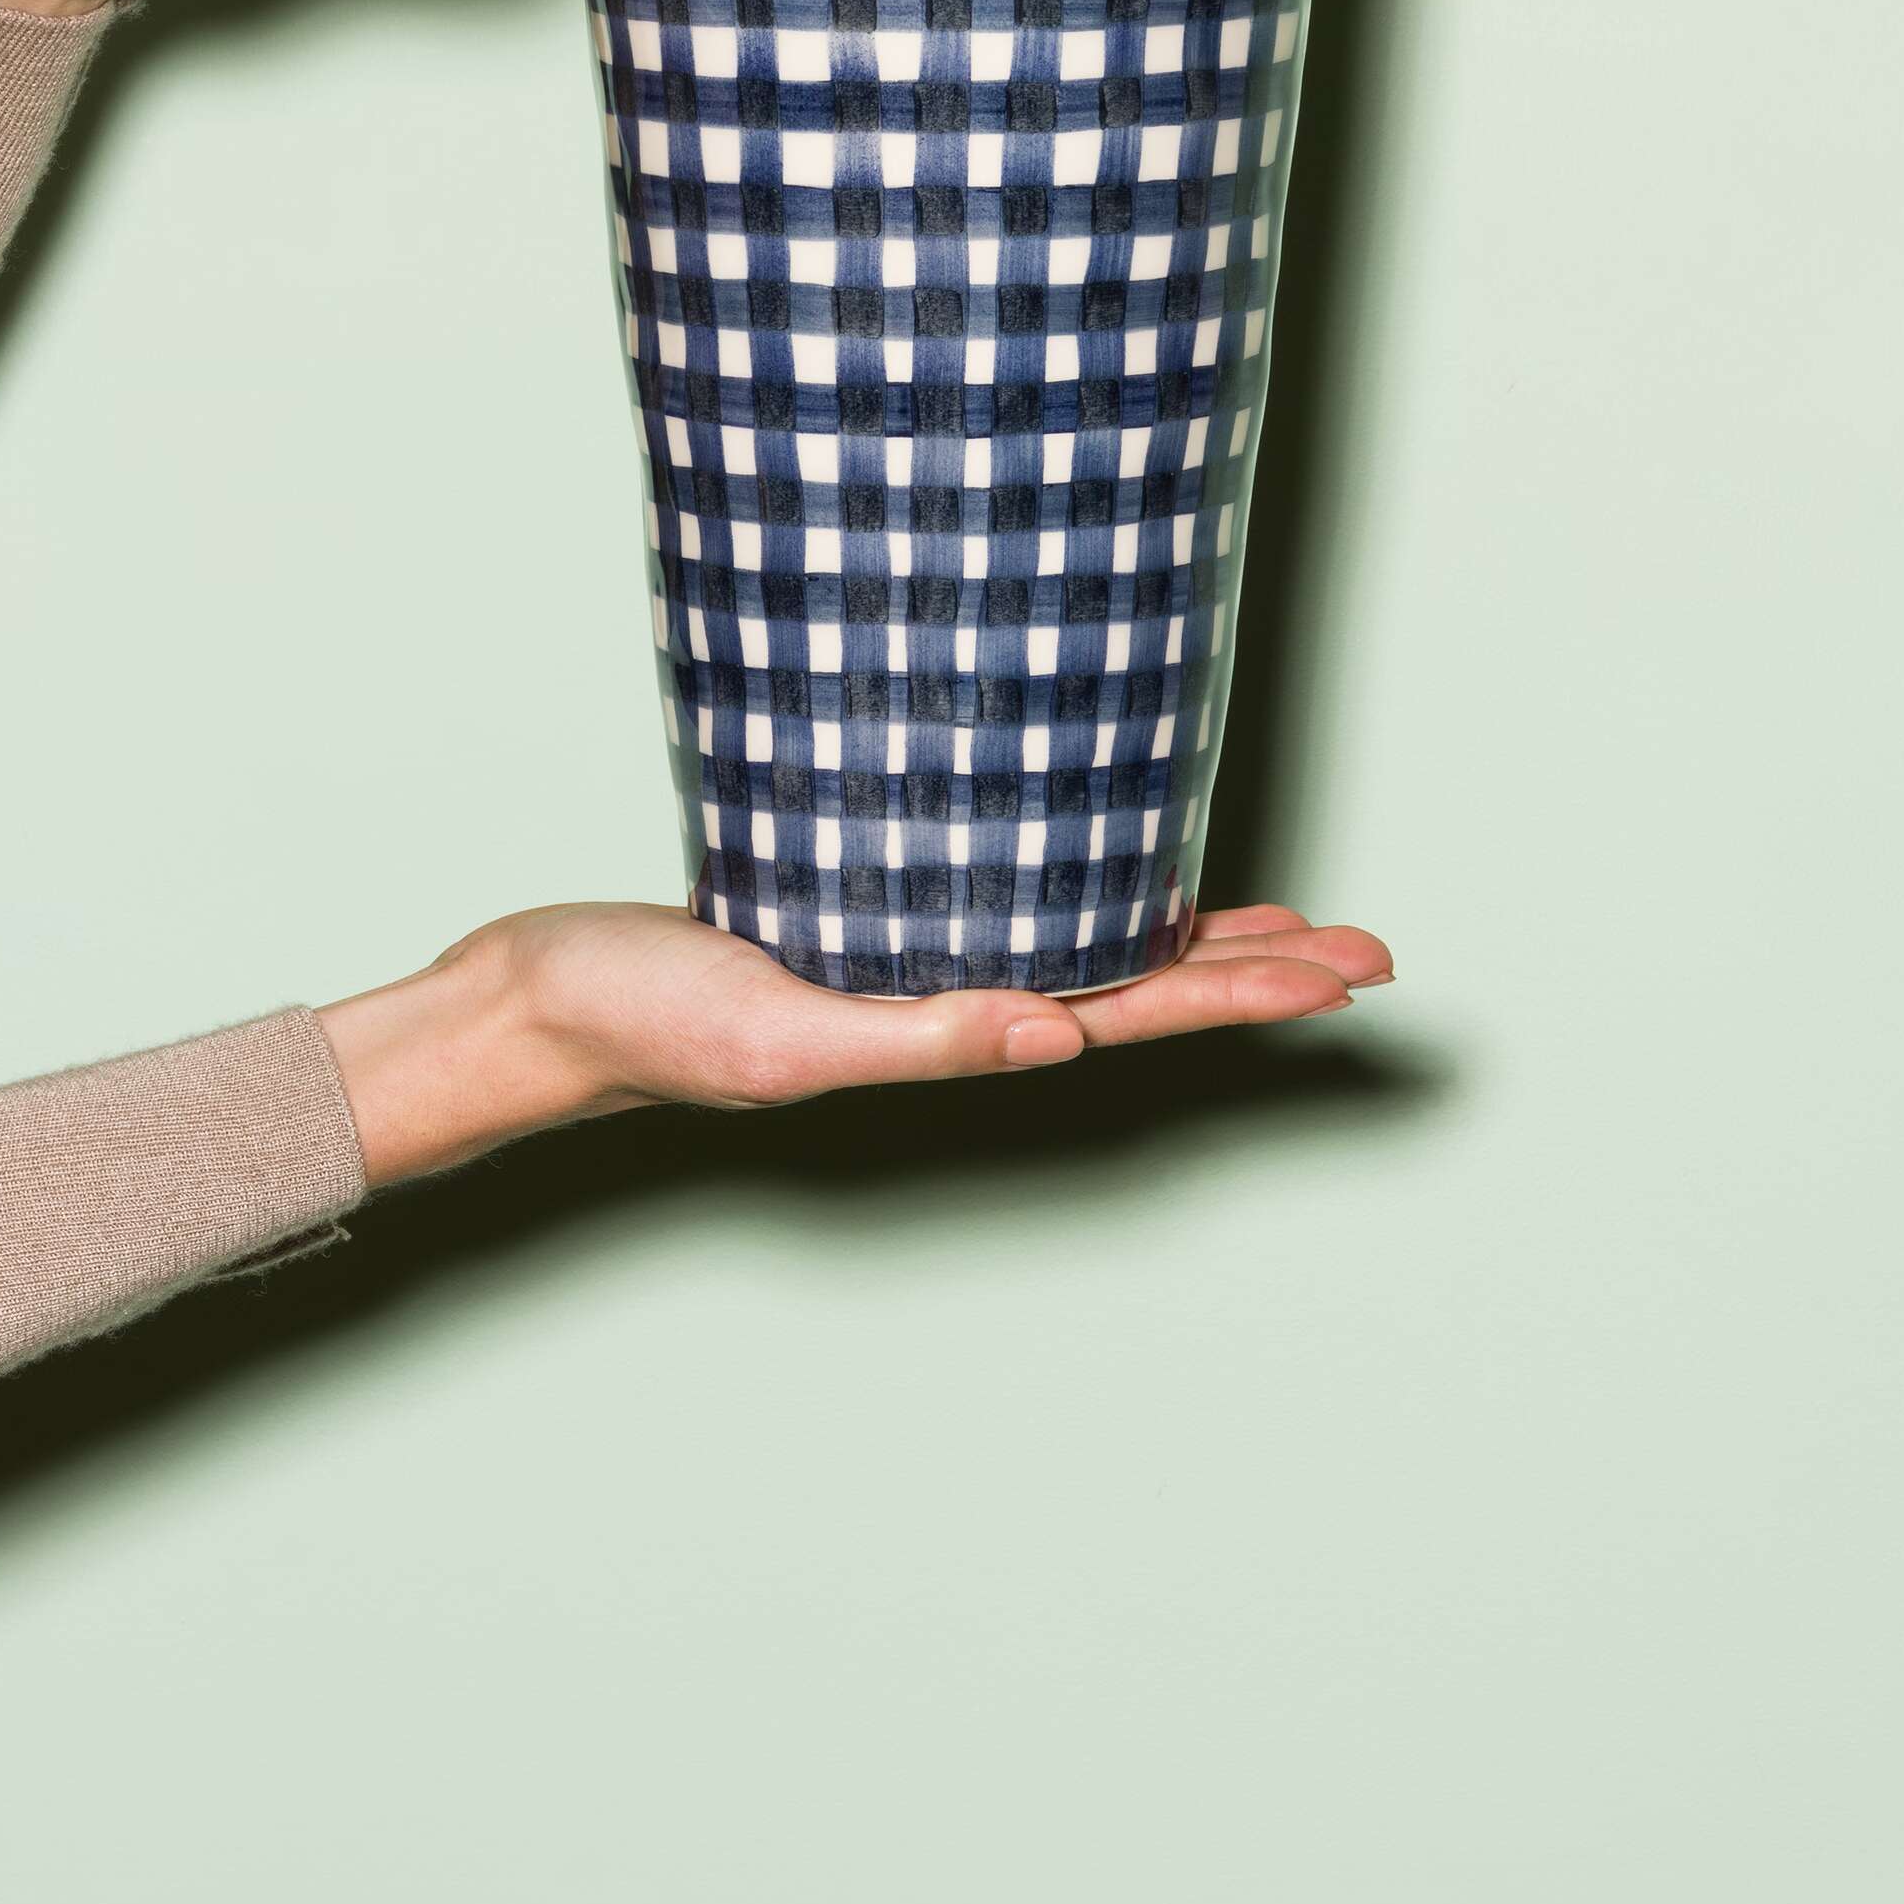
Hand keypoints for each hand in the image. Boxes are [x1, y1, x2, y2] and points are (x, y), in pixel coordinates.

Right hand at [319, 902, 1396, 1184]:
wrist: (535, 999)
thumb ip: (915, 1035)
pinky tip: (1102, 864)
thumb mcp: (778, 1028)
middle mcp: (952, 1005)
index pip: (1135, 1013)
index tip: (1350, 971)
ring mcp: (914, 962)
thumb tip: (1059, 1040)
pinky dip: (1079, 888)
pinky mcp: (868, 914)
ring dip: (1189, 938)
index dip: (1248, 990)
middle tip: (1368, 948)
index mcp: (950, 1037)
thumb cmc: (642, 1019)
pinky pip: (1007, 904)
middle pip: (1139, 987)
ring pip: (1088, 948)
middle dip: (1257, 969)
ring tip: (1285, 925)